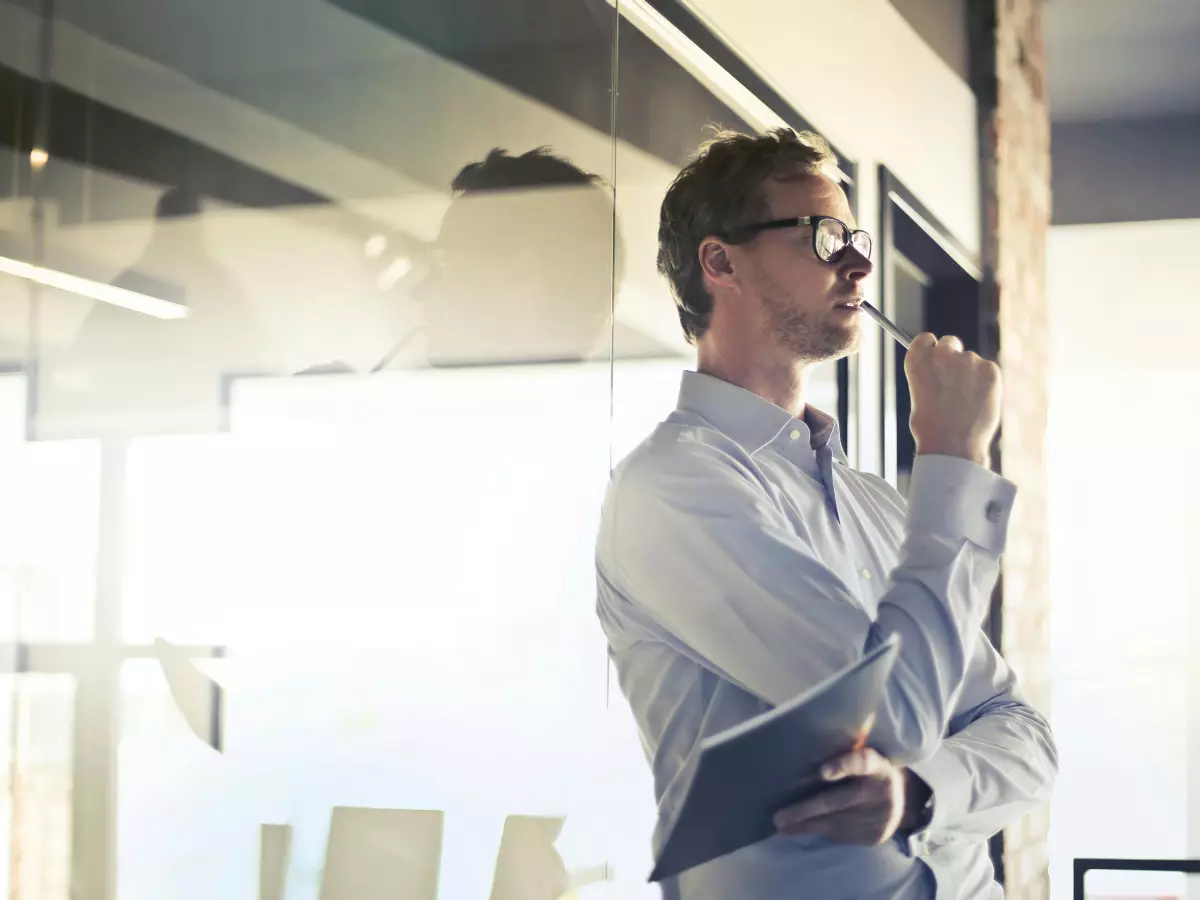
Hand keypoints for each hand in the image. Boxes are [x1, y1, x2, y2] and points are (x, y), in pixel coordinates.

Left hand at [773, 748, 920, 845]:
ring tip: (781, 825)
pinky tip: (799, 829)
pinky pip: (841, 835)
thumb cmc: (868, 771)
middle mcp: (880, 791)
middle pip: (839, 801)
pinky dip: (818, 831)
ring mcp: (879, 816)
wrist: (901, 801)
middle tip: (779, 816)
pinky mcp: (874, 836)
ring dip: (805, 824)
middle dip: (806, 810)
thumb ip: (842, 754)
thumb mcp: (863, 754)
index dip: (843, 766)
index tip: (822, 771)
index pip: (862, 762)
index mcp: (877, 764)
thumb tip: (800, 753)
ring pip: (835, 823)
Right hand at [904, 333, 1001, 467]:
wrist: (952, 445)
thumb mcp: (920, 396)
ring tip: (965, 403)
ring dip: (970, 374)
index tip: (935, 359)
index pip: (926, 339)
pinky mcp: (990, 369)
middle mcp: (942, 354)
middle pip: (950, 342)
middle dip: (952, 356)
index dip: (931, 349)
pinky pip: (988, 370)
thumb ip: (931, 377)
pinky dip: (985, 383)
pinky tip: (978, 403)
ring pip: (971, 360)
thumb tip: (944, 373)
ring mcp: (968, 359)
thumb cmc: (931, 427)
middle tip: (954, 381)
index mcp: (917, 360)